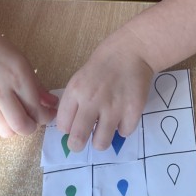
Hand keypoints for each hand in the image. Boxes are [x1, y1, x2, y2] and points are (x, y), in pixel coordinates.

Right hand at [0, 29, 57, 137]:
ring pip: (5, 132)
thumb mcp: (24, 64)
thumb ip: (38, 87)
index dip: (46, 117)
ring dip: (14, 129)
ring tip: (14, 117)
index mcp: (17, 77)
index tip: (47, 115)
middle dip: (30, 127)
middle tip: (31, 121)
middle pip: (20, 125)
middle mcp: (0, 91)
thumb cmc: (1, 55)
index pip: (36, 109)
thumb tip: (52, 105)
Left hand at [56, 35, 153, 152]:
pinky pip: (124, 133)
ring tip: (105, 129)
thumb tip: (71, 129)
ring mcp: (114, 107)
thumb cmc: (103, 64)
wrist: (132, 51)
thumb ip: (74, 102)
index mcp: (76, 91)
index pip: (63, 126)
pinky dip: (122, 127)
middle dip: (78, 145)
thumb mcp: (80, 78)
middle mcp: (92, 101)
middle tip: (83, 140)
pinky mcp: (133, 111)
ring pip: (101, 144)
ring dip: (101, 139)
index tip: (73, 125)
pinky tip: (123, 115)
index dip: (67, 129)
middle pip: (78, 140)